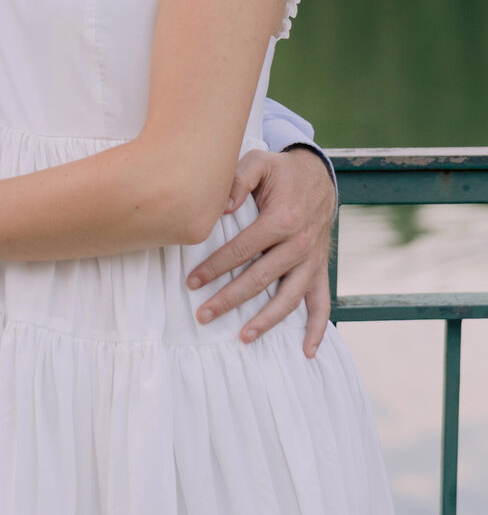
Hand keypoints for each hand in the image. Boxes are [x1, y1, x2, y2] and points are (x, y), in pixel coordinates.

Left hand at [187, 148, 334, 356]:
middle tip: (202, 315)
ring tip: (243, 337)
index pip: (241, 251)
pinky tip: (306, 351)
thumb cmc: (281, 172)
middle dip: (229, 300)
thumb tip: (221, 208)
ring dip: (266, 321)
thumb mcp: (258, 163)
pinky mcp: (319, 269)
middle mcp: (299, 245)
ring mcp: (311, 261)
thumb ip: (237, 180)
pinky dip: (317, 329)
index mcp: (281, 220)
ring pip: (288, 298)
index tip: (192, 283)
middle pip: (259, 280)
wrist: (319, 175)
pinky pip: (322, 303)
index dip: (215, 268)